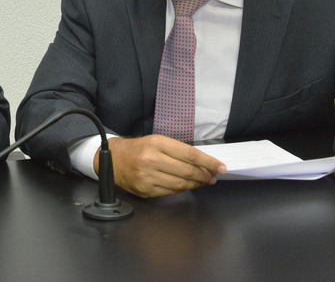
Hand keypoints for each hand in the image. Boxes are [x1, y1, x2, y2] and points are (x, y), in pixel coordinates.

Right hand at [97, 135, 225, 197]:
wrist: (114, 160)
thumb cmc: (139, 149)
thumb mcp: (157, 141)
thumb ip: (178, 151)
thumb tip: (203, 163)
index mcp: (157, 144)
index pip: (190, 155)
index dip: (209, 162)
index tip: (221, 167)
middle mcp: (152, 160)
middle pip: (188, 171)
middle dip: (205, 175)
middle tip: (213, 177)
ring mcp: (148, 177)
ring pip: (181, 185)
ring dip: (196, 184)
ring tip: (203, 182)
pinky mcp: (146, 190)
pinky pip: (170, 192)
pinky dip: (182, 189)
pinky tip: (186, 186)